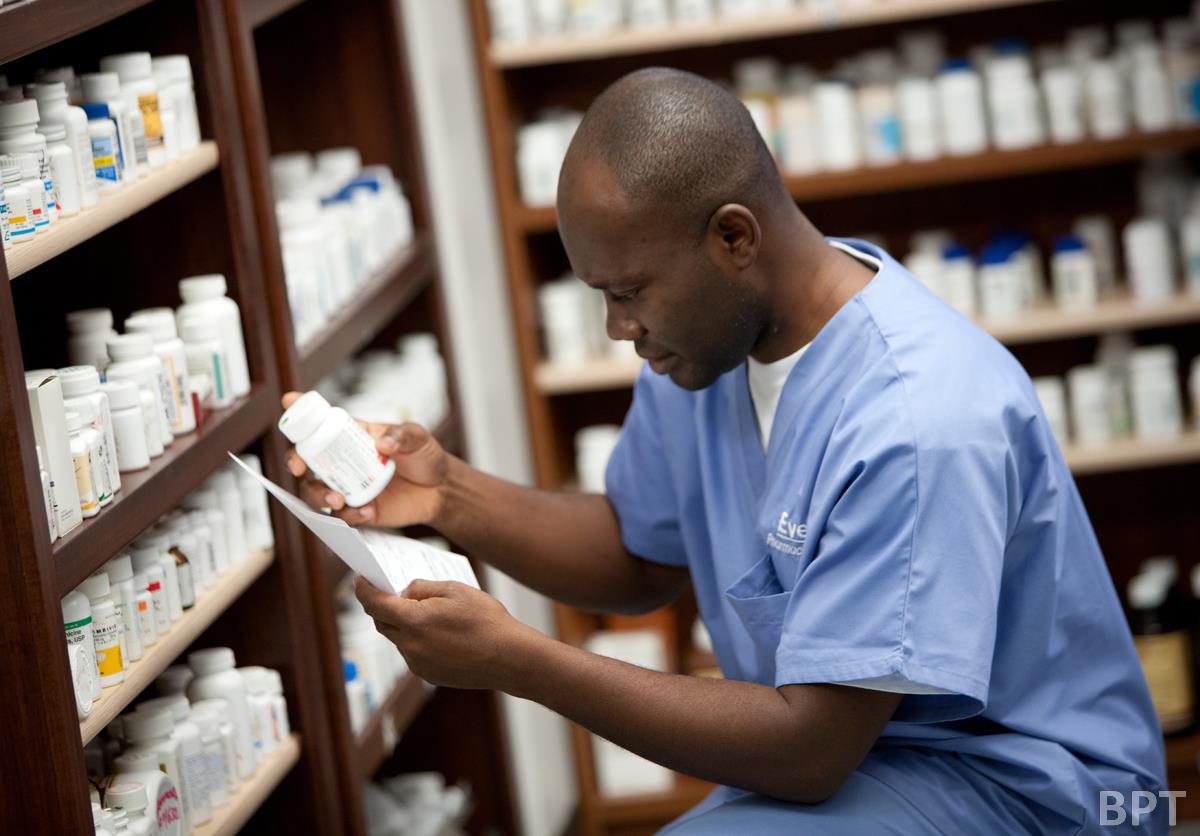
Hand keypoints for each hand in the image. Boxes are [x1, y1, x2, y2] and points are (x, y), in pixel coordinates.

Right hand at [282, 391, 448, 526]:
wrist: (441, 490)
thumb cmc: (425, 456)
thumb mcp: (417, 438)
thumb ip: (403, 437)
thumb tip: (382, 444)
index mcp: (352, 436)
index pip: (321, 422)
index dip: (300, 411)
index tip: (288, 401)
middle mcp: (343, 461)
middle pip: (305, 459)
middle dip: (295, 461)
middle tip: (300, 467)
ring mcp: (347, 486)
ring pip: (315, 492)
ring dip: (317, 495)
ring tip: (336, 500)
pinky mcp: (358, 510)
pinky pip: (342, 517)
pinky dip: (349, 516)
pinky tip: (367, 512)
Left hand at [355, 577, 540, 690]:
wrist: (509, 657)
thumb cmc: (487, 620)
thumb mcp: (455, 590)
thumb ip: (423, 588)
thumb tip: (404, 593)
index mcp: (415, 620)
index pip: (375, 604)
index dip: (363, 591)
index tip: (359, 581)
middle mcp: (411, 645)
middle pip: (382, 623)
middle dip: (383, 607)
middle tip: (393, 592)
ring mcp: (418, 664)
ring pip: (398, 639)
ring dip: (402, 624)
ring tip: (427, 613)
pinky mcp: (428, 675)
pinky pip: (413, 653)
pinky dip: (417, 640)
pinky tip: (440, 633)